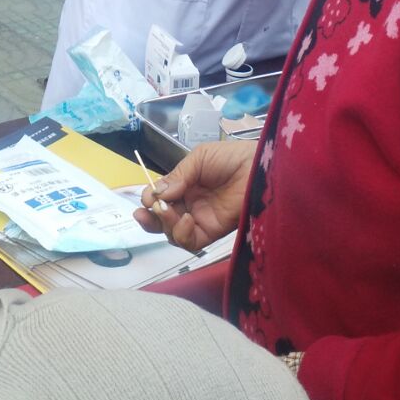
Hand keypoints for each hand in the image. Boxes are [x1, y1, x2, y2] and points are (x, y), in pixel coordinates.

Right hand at [134, 139, 255, 250]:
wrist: (256, 168)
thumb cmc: (230, 158)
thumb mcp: (198, 158)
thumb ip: (177, 176)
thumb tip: (157, 194)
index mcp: (184, 185)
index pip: (160, 198)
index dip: (149, 200)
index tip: (147, 198)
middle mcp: (189, 204)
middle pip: (162, 219)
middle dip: (149, 218)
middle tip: (143, 213)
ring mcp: (200, 219)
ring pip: (172, 233)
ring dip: (164, 224)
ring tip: (167, 210)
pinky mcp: (212, 232)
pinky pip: (191, 241)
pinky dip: (182, 233)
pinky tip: (186, 218)